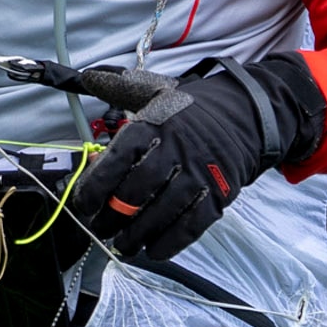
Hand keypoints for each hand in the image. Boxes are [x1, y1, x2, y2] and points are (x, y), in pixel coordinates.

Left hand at [62, 54, 326, 266]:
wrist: (242, 117)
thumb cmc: (185, 111)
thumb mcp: (153, 92)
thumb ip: (117, 91)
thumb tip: (86, 76)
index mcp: (155, 123)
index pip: (119, 158)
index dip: (97, 185)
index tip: (83, 204)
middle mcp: (176, 149)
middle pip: (139, 188)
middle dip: (114, 215)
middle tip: (99, 229)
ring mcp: (199, 174)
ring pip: (163, 210)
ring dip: (138, 234)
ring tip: (122, 245)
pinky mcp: (218, 195)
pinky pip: (192, 225)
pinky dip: (171, 242)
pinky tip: (153, 250)